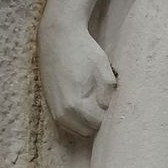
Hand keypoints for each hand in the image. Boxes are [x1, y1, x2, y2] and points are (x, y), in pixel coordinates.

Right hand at [38, 18, 116, 137]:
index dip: (111, 116)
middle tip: (108, 103)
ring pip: (78, 130)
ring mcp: (54, 111)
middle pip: (89, 131)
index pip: (100, 125)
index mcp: (75, 105)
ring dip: (89, 121)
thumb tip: (112, 110)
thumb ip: (109, 94)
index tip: (116, 104)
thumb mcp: (103, 70)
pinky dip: (79, 118)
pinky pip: (69, 123)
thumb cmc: (83, 51)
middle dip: (100, 121)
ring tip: (97, 101)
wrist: (57, 37)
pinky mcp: (51, 106)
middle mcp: (61, 113)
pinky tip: (86, 101)